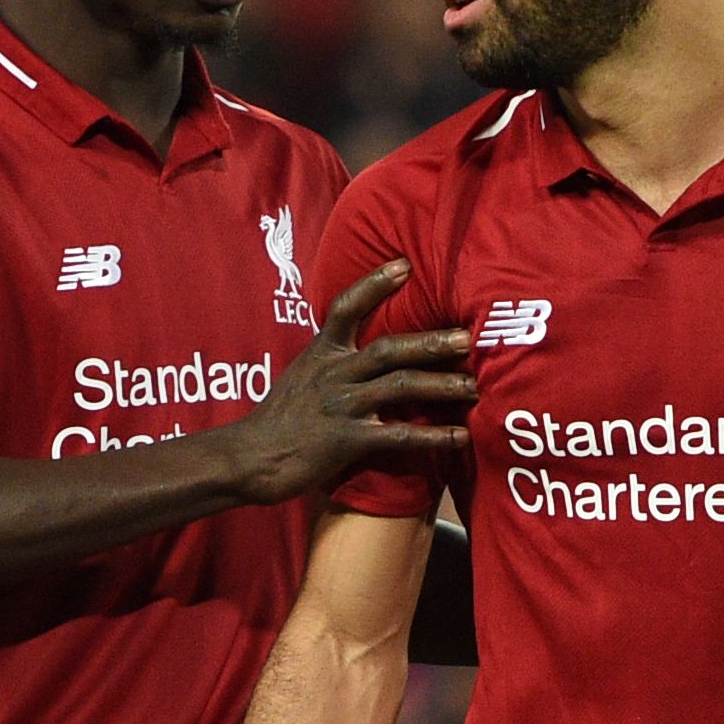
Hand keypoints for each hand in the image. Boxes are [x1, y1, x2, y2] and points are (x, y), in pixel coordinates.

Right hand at [220, 260, 474, 503]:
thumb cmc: (277, 421)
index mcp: (321, 354)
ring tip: (473, 386)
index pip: (346, 308)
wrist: (249, 459)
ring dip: (442, 385)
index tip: (404, 265)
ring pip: (401, 386)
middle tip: (467, 338)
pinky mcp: (348, 440)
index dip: (374, 284)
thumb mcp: (300, 377)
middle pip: (390, 349)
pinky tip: (460, 437)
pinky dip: (433, 436)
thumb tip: (358, 353)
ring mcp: (342, 406)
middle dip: (431, 342)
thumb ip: (330, 362)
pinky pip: (399, 435)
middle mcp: (334, 373)